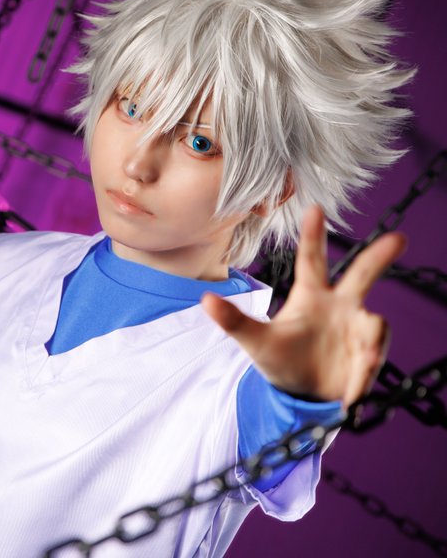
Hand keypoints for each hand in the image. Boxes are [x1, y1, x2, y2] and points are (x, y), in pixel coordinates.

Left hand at [201, 206, 406, 408]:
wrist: (301, 396)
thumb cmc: (280, 359)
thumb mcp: (255, 342)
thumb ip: (234, 321)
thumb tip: (205, 300)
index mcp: (311, 296)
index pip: (312, 260)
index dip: (313, 235)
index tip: (314, 208)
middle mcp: (338, 306)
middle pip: (362, 276)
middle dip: (380, 256)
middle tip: (399, 239)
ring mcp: (355, 331)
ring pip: (374, 323)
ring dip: (371, 339)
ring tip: (364, 361)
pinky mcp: (366, 358)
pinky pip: (373, 359)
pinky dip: (365, 375)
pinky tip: (352, 394)